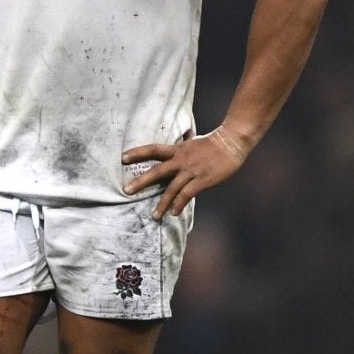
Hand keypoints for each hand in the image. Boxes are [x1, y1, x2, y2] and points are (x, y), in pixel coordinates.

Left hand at [121, 126, 250, 220]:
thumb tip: (183, 137)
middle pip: (156, 171)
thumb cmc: (214, 142)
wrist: (232, 141)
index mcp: (177, 150)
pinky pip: (187, 194)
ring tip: (154, 216)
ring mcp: (191, 170)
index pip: (153, 149)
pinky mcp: (202, 180)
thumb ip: (185, 144)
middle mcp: (181, 160)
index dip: (137, 153)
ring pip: (171, 188)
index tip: (122, 158)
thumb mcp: (194, 140)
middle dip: (140, 182)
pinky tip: (174, 212)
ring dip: (161, 203)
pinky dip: (179, 204)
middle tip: (126, 191)